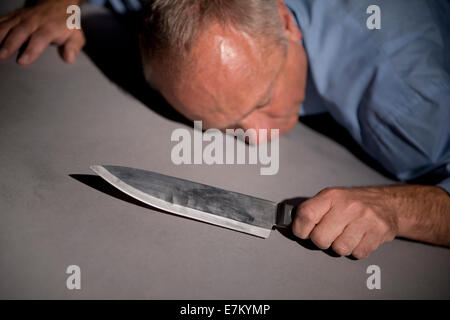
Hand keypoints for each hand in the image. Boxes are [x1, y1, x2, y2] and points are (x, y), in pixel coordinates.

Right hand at [0, 0, 84, 64]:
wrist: (57, 4)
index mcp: (50, 27)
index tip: (22, 61)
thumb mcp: (76, 36)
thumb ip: (73, 47)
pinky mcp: (13, 16)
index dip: (31, 50)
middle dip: (10, 44)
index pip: (40, 39)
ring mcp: (22, 17)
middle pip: (20, 32)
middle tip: (2, 56)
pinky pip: (1, 21)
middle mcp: (34, 21)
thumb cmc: (66, 25)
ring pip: (7, 25)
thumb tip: (69, 58)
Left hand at [292, 185, 449, 258]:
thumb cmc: (352, 203)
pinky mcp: (378, 232)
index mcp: (331, 196)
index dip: (299, 229)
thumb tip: (288, 226)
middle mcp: (348, 206)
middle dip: (320, 241)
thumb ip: (311, 211)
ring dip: (339, 246)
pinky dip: (355, 250)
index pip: (306, 215)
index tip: (301, 232)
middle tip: (327, 234)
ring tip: (344, 235)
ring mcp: (364, 219)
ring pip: (339, 249)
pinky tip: (357, 238)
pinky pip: (357, 253)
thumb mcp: (329, 199)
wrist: (386, 203)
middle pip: (320, 238)